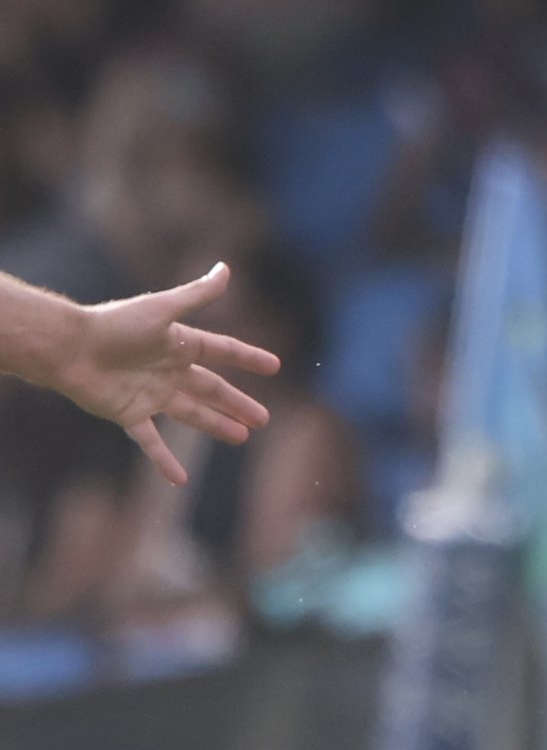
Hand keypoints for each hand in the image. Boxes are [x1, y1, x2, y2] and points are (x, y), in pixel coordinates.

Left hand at [53, 263, 281, 483]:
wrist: (70, 349)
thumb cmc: (115, 325)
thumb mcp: (163, 310)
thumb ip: (196, 295)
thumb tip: (226, 269)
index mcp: (180, 345)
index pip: (223, 352)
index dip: (248, 358)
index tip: (274, 367)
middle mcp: (169, 371)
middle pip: (212, 390)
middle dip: (238, 404)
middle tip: (264, 419)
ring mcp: (151, 395)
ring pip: (192, 414)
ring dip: (216, 426)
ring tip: (241, 437)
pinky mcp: (130, 415)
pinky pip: (151, 442)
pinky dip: (164, 461)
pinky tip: (180, 480)